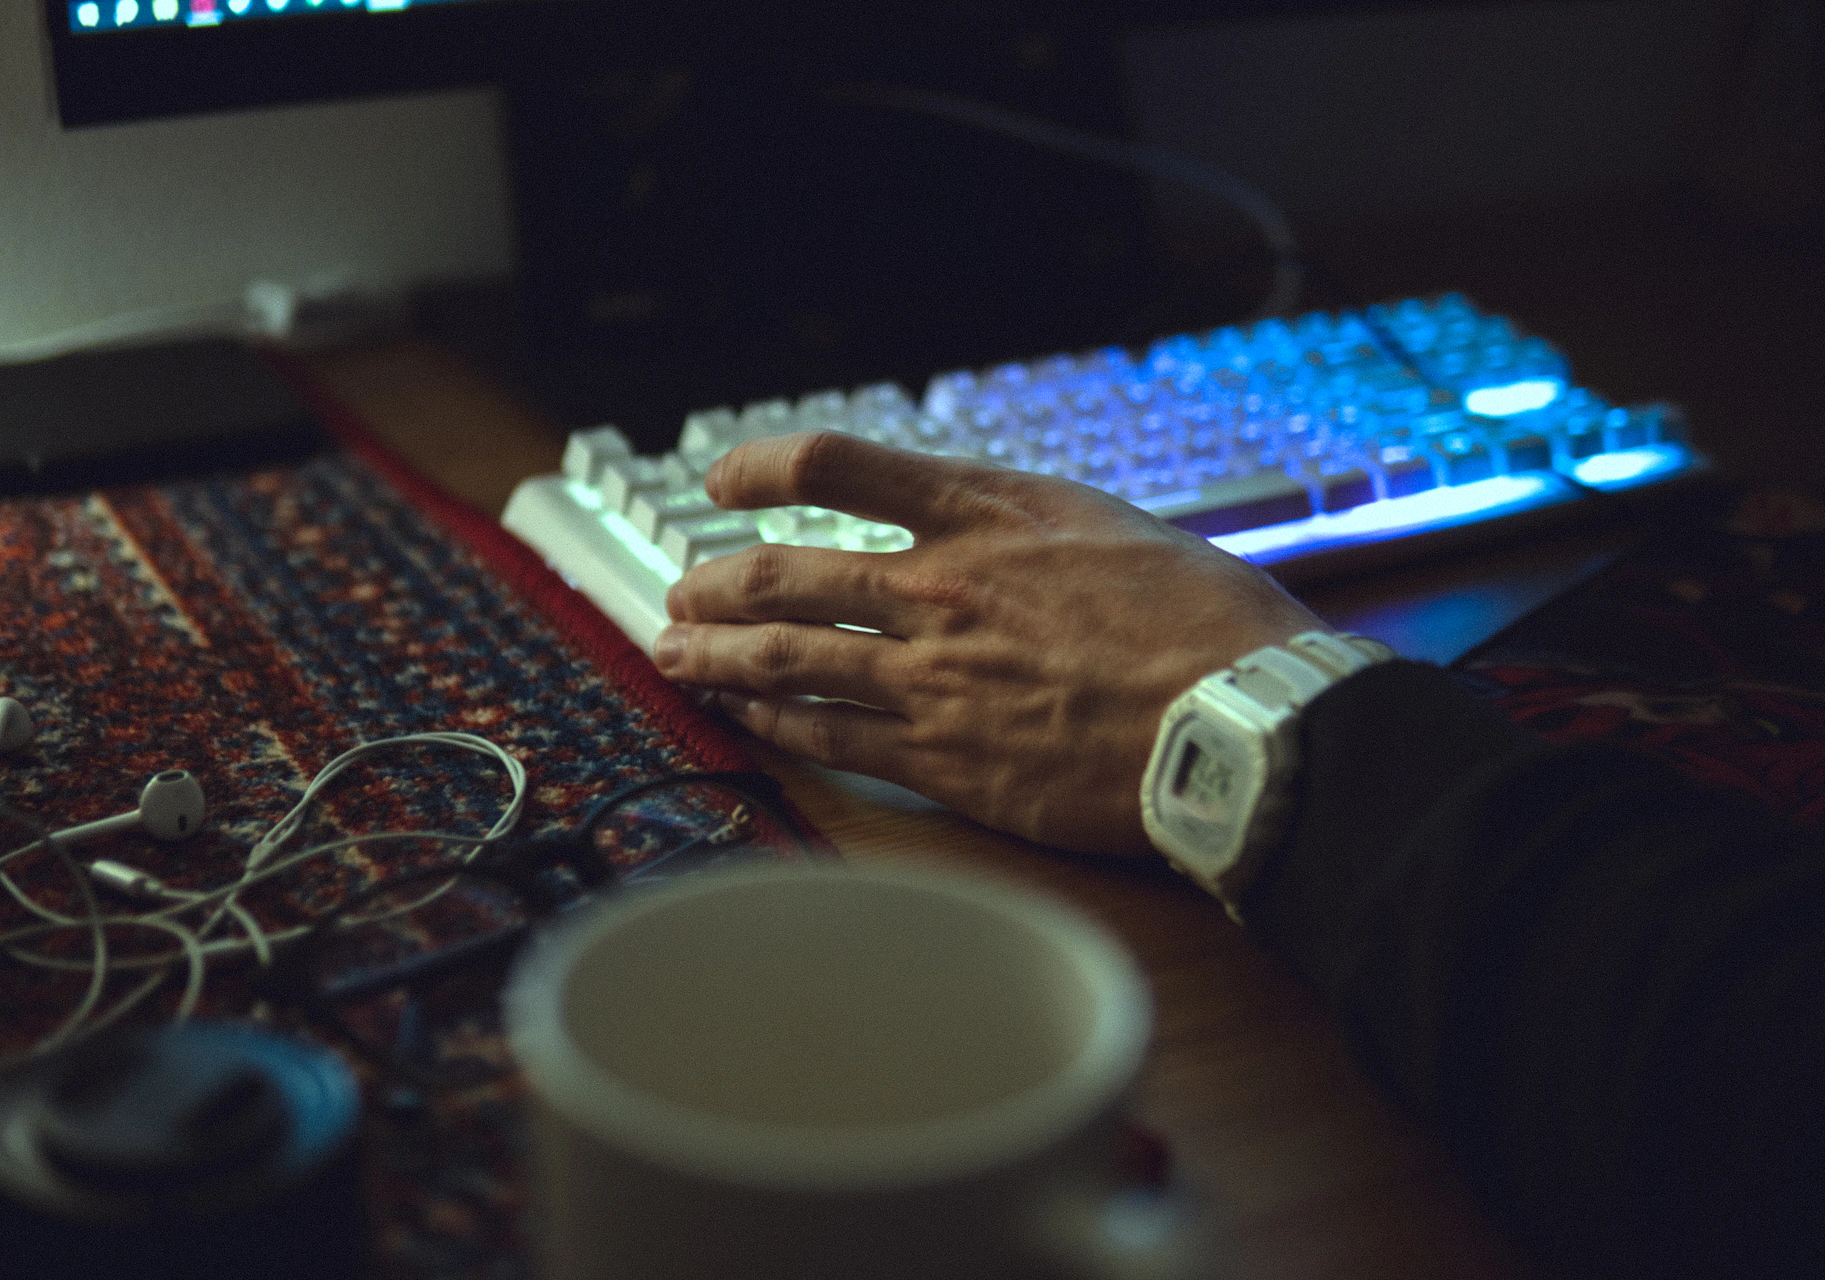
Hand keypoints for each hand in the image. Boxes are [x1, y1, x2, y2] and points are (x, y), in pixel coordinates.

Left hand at [653, 432, 1327, 854]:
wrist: (1240, 723)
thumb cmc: (1206, 623)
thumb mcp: (1110, 528)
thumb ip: (1025, 525)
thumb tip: (987, 527)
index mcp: (984, 513)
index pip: (833, 465)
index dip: (759, 465)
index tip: (724, 479)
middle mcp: (939, 587)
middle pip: (780, 573)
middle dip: (713, 580)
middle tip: (685, 589)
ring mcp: (931, 677)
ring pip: (782, 658)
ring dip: (712, 653)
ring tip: (674, 652)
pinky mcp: (942, 759)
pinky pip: (826, 737)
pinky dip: (771, 720)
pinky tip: (745, 714)